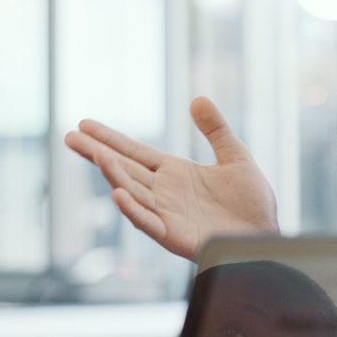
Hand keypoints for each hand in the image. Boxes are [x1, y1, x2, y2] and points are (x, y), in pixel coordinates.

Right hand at [66, 98, 278, 260]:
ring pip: (132, 191)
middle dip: (97, 152)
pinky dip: (132, 210)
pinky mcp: (174, 235)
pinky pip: (148, 222)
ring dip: (113, 174)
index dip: (110, 138)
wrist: (266, 237)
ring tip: (95, 154)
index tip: (84, 124)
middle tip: (70, 136)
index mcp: (175, 173)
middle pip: (123, 168)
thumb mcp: (236, 157)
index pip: (135, 152)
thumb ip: (216, 130)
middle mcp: (164, 192)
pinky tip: (118, 194)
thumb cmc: (252, 203)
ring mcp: (166, 214)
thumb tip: (198, 99)